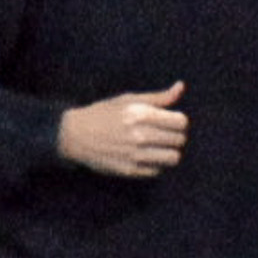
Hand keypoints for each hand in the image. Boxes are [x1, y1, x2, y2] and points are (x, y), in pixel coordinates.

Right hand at [57, 82, 187, 177]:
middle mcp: (140, 136)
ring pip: (173, 158)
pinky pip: (157, 170)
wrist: (76, 135)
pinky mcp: (130, 170)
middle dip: (176, 136)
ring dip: (169, 152)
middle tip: (164, 135)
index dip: (179, 121)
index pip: (181, 122)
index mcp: (141, 115)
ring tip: (159, 148)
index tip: (171, 122)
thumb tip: (181, 87)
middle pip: (179, 140)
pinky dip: (156, 164)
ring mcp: (135, 155)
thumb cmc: (104, 113)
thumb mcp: (129, 100)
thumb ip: (158, 97)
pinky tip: (146, 156)